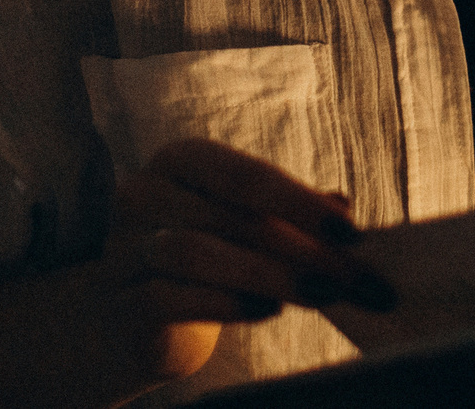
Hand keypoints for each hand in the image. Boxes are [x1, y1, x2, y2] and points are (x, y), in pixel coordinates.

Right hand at [75, 138, 397, 390]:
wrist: (133, 316)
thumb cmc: (209, 256)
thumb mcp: (248, 224)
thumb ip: (293, 214)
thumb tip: (345, 208)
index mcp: (182, 159)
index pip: (247, 176)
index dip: (302, 204)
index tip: (355, 234)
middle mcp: (145, 192)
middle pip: (232, 218)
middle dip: (303, 250)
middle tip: (353, 279)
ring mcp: (124, 246)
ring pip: (199, 253)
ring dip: (270, 276)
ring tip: (320, 294)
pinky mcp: (119, 299)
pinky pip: (172, 298)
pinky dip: (227, 304)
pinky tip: (267, 310)